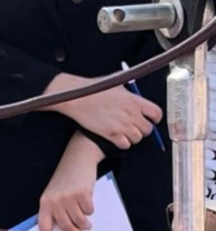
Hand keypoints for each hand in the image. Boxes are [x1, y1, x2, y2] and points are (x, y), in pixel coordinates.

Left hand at [38, 133, 102, 230]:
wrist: (77, 158)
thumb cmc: (66, 177)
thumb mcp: (55, 192)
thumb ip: (56, 208)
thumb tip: (64, 229)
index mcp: (45, 201)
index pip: (43, 224)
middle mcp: (55, 201)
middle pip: (65, 226)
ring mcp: (68, 198)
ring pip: (79, 221)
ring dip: (85, 224)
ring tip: (87, 223)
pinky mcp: (82, 194)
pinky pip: (89, 211)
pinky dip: (91, 210)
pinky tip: (88, 203)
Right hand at [42, 73, 160, 149]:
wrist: (75, 97)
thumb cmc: (91, 89)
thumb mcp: (115, 85)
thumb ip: (129, 94)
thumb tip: (136, 99)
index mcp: (134, 100)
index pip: (156, 114)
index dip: (154, 118)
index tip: (151, 119)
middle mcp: (131, 114)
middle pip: (148, 129)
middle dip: (142, 128)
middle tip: (134, 126)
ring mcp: (122, 125)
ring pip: (137, 138)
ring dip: (132, 136)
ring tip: (124, 131)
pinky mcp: (111, 134)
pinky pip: (125, 144)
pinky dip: (123, 143)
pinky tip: (117, 136)